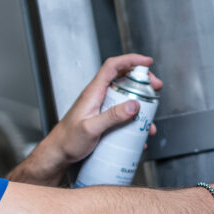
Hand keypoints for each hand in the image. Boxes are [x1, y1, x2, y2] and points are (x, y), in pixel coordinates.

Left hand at [17, 54, 162, 184]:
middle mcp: (98, 96)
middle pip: (123, 78)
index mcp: (93, 92)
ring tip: (151, 115)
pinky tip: (139, 132)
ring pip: (125, 96)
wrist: (58, 154)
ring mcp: (101, 107)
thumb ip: (112, 116)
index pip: (112, 66)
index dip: (131, 59)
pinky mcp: (103, 118)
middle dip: (142, 81)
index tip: (147, 62)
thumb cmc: (67, 140)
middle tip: (155, 88)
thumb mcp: (91, 128)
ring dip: (141, 102)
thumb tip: (134, 105)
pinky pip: (122, 113)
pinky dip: (133, 119)